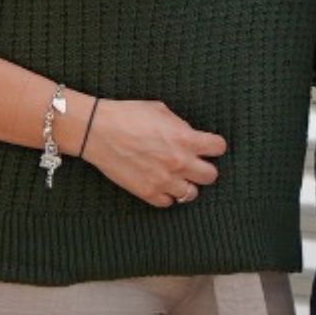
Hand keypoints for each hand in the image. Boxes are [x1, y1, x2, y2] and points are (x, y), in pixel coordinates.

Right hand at [78, 98, 226, 207]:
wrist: (96, 130)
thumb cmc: (128, 115)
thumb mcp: (162, 111)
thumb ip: (181, 127)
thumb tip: (190, 136)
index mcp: (186, 139)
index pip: (219, 148)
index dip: (214, 146)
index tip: (208, 146)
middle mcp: (179, 162)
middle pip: (211, 176)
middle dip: (205, 168)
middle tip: (195, 163)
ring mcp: (163, 180)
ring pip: (192, 194)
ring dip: (187, 184)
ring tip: (178, 177)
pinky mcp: (146, 192)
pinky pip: (167, 203)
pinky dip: (167, 195)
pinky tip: (161, 184)